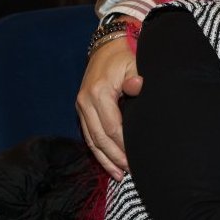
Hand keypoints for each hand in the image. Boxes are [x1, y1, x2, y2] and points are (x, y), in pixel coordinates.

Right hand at [76, 36, 141, 179]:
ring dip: (105, 159)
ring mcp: (81, 106)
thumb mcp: (134, 62)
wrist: (107, 44)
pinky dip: (98, 150)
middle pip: (99, 138)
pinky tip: (108, 162)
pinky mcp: (82, 108)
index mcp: (99, 92)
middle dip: (114, 157)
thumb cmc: (125, 55)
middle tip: (129, 173)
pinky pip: (88, 134)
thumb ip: (136, 77)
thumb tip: (138, 86)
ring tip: (119, 175)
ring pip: (91, 139)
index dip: (123, 146)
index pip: (112, 127)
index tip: (136, 159)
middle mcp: (85, 101)